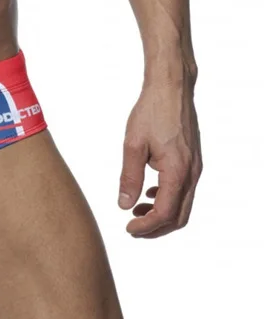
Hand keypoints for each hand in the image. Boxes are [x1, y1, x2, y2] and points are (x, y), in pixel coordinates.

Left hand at [118, 76, 202, 237]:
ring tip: (136, 212)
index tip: (128, 228)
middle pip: (178, 216)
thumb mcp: (133, 145)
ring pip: (183, 205)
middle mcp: (191, 173)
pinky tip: (148, 193)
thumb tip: (124, 205)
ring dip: (162, 214)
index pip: (164, 213)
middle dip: (156, 228)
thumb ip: (129, 177)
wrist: (171, 90)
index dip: (146, 226)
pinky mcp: (192, 161)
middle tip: (132, 228)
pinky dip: (167, 199)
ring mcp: (195, 168)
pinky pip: (184, 190)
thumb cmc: (151, 112)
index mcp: (177, 171)